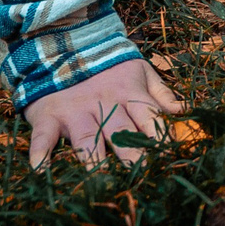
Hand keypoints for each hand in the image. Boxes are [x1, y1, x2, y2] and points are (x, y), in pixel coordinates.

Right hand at [24, 57, 185, 168]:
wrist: (64, 41)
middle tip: (142, 179)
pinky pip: (44, 135)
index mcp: (129, 94)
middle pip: (121, 134)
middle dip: (133, 157)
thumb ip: (160, 94)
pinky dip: (40, 152)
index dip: (161, 139)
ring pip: (86, 140)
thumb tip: (184, 112)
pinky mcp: (50, 115)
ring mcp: (76, 110)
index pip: (150, 118)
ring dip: (94, 162)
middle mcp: (104, 105)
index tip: (170, 161)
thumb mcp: (139, 71)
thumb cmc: (107, 64)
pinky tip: (40, 170)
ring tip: (101, 185)